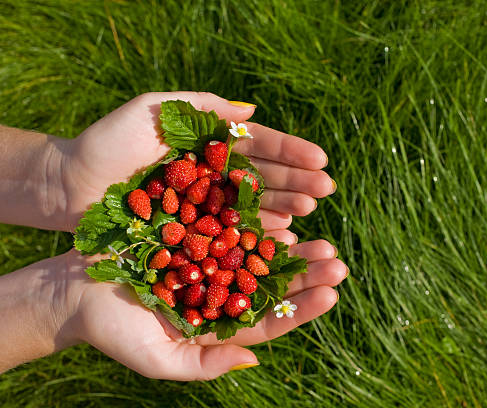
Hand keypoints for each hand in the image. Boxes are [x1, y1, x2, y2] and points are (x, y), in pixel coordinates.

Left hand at [60, 92, 334, 231]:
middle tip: (326, 188)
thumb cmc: (108, 143)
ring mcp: (208, 205)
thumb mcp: (154, 110)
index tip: (320, 158)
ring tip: (311, 209)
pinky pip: (233, 233)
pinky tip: (283, 233)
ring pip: (255, 205)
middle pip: (265, 177)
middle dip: (298, 180)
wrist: (71, 186)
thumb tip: (252, 110)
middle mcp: (216, 175)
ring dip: (286, 206)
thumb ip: (201, 105)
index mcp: (211, 144)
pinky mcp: (196, 233)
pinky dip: (259, 233)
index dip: (291, 151)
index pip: (259, 145)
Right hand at [60, 238, 346, 379]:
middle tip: (337, 260)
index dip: (301, 309)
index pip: (270, 320)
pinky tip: (280, 211)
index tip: (332, 293)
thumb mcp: (157, 357)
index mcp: (220, 325)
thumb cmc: (112, 330)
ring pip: (259, 253)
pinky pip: (232, 224)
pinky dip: (256, 218)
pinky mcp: (197, 233)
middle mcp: (222, 293)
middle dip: (306, 273)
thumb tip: (251, 361)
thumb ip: (203, 364)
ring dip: (289, 244)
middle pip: (273, 284)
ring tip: (320, 231)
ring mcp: (211, 261)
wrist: (75, 290)